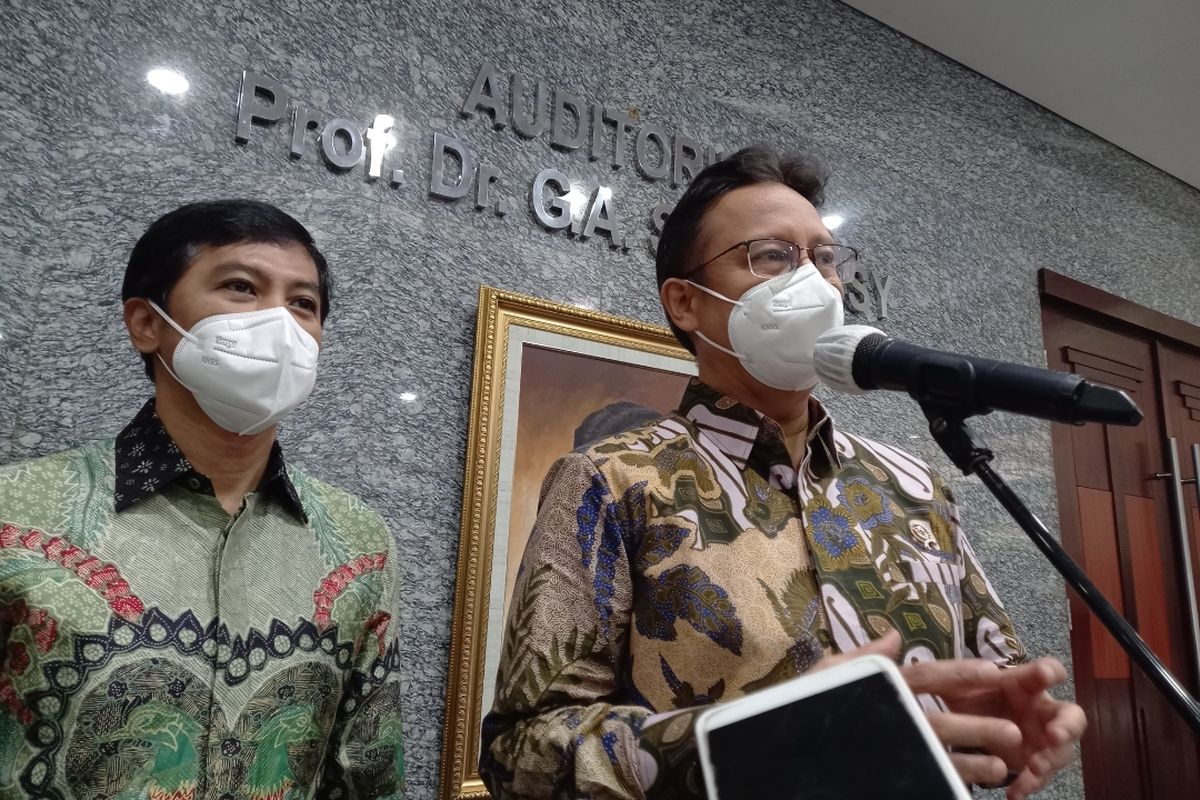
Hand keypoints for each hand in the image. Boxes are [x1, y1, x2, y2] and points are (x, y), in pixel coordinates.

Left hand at [902, 656, 1085, 798]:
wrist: (950, 731)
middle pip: (1069, 715)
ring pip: (1058, 751)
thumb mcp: (933, 683)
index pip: (1044, 672)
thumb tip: (890, 636)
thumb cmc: (953, 697)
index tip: (1045, 676)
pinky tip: (1013, 793)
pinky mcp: (1028, 764)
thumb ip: (912, 663)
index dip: (1048, 672)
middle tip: (1053, 736)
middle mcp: (1034, 708)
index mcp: (1018, 682)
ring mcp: (1036, 738)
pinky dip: (1028, 784)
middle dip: (1066, 725)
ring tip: (1031, 770)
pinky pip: (1037, 776)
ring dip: (1049, 760)